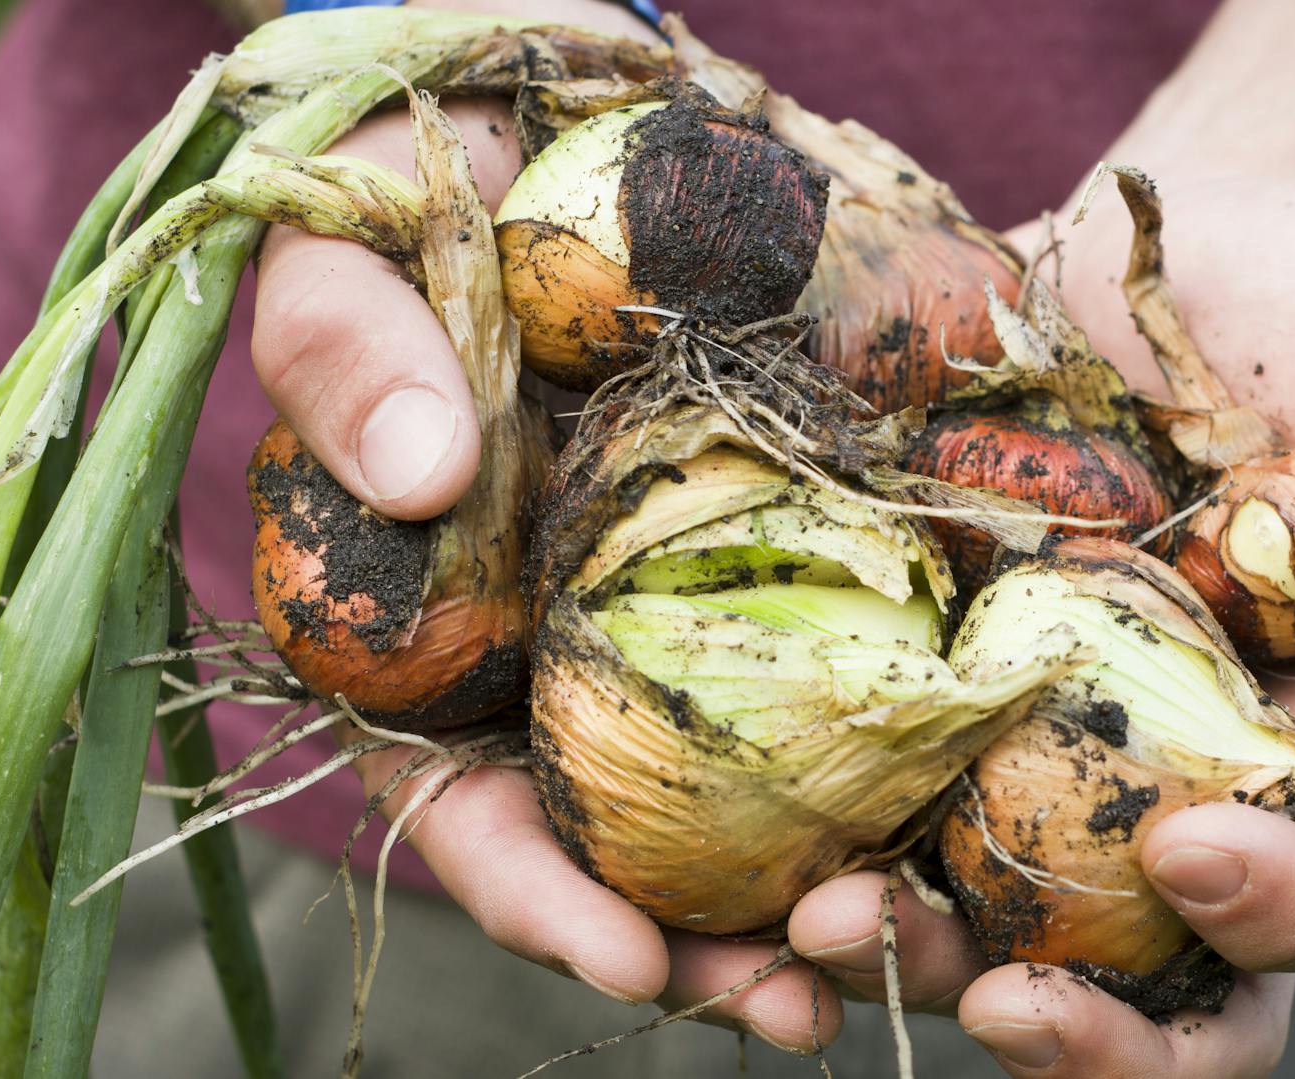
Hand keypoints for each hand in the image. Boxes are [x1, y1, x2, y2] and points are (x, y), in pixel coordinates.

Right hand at [262, 0, 837, 1046]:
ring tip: (882, 950)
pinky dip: (874, 769)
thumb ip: (352, 357)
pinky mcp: (777, 582)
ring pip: (723, 806)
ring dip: (795, 895)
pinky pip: (828, 696)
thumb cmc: (432, 217)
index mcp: (427, 640)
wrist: (564, 163)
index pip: (456, 803)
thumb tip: (425, 475)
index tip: (622, 956)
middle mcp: (546, 666)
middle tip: (788, 1000)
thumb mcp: (357, 260)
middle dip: (691, 943)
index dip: (532, 891)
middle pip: (609, 847)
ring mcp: (663, 635)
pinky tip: (942, 817)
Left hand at [792, 172, 1294, 1073]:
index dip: (1283, 911)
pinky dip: (837, 852)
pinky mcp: (950, 687)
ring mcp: (1064, 743)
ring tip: (834, 924)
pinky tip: (767, 861)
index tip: (1193, 848)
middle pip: (1177, 972)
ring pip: (1016, 922)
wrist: (1173, 245)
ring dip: (931, 960)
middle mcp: (1202, 770)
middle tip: (1006, 999)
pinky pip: (897, 805)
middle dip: (1099, 1027)